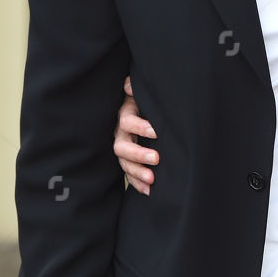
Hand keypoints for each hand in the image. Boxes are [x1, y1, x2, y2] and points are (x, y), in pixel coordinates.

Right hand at [114, 75, 158, 192]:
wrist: (150, 112)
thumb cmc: (149, 102)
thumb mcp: (144, 93)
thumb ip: (135, 88)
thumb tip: (129, 86)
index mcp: (125, 115)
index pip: (127, 122)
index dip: (140, 127)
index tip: (157, 131)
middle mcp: (121, 133)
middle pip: (122, 146)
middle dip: (138, 153)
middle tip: (156, 158)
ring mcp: (124, 149)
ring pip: (124, 163)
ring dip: (137, 172)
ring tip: (153, 179)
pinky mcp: (129, 161)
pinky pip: (129, 175)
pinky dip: (138, 183)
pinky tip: (149, 191)